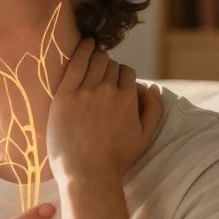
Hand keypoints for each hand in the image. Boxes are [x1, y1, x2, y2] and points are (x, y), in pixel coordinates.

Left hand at [45, 37, 163, 184]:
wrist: (86, 174)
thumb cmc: (115, 160)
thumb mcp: (145, 137)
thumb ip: (154, 110)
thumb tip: (154, 87)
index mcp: (129, 99)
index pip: (127, 73)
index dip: (121, 77)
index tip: (113, 83)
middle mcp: (109, 91)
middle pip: (111, 65)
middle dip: (107, 68)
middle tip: (99, 77)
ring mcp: (85, 92)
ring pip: (95, 61)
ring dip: (96, 59)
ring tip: (92, 61)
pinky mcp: (65, 95)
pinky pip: (75, 63)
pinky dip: (82, 50)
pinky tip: (84, 44)